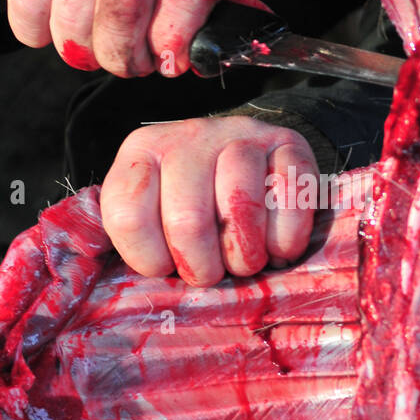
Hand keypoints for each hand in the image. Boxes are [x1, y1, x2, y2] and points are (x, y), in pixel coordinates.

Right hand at [7, 0, 251, 76]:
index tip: (169, 62)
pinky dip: (36, 30)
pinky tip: (53, 27)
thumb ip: (226, 4)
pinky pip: (31, 1)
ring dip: (81, 48)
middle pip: (122, 4)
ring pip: (73, 10)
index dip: (176, 34)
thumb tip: (237, 49)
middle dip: (122, 55)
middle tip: (128, 62)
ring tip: (94, 46)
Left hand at [100, 117, 319, 283]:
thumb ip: (139, 243)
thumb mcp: (153, 219)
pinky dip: (285, 237)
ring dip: (246, 254)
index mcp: (142, 153)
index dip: (151, 259)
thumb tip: (135, 285)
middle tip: (213, 274)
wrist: (253, 165)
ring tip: (246, 262)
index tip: (168, 268)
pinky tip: (278, 248)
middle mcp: (188, 136)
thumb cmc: (196, 210)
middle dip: (203, 266)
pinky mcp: (287, 142)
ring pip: (240, 204)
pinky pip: (290, 195)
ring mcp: (240, 134)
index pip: (129, 216)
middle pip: (188, 219)